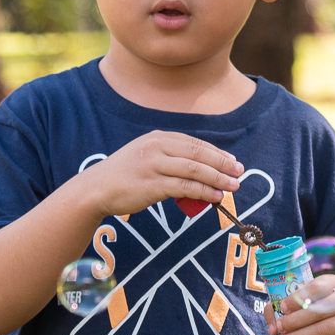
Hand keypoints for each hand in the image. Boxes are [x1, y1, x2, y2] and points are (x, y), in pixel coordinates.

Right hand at [81, 130, 243, 218]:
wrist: (95, 189)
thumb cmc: (123, 176)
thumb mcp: (145, 157)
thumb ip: (169, 159)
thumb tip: (198, 172)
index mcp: (157, 139)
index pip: (194, 143)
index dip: (216, 152)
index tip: (232, 161)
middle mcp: (156, 148)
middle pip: (198, 153)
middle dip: (222, 163)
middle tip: (239, 172)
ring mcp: (153, 165)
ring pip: (194, 170)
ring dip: (217, 178)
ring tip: (233, 186)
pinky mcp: (151, 185)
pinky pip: (184, 187)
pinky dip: (203, 191)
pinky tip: (215, 196)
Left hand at [264, 275, 334, 334]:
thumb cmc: (319, 307)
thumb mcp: (305, 299)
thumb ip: (282, 307)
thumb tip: (273, 329)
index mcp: (334, 284)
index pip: (316, 289)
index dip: (297, 299)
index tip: (282, 308)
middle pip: (318, 312)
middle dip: (294, 321)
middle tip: (280, 328)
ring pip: (323, 331)